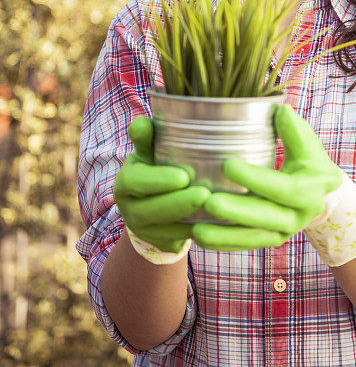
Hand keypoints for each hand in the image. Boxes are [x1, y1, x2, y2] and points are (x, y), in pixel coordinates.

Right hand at [114, 116, 210, 252]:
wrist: (155, 200)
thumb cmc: (157, 166)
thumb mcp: (151, 151)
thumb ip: (148, 137)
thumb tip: (143, 121)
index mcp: (126, 182)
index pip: (136, 181)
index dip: (158, 180)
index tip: (184, 176)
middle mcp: (129, 209)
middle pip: (151, 210)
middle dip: (179, 203)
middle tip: (204, 194)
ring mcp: (145, 230)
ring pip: (166, 231)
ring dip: (190, 221)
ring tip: (215, 209)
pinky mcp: (162, 244)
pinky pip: (179, 242)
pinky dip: (198, 232)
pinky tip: (218, 223)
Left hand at [192, 104, 342, 251]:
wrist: (321, 194)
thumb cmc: (309, 161)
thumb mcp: (307, 145)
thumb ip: (294, 130)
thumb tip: (282, 110)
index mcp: (308, 191)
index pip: (281, 187)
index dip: (255, 178)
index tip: (227, 165)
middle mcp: (297, 217)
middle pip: (264, 217)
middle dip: (236, 212)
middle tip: (208, 203)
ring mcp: (282, 232)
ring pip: (252, 237)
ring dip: (223, 235)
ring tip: (195, 230)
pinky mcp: (268, 240)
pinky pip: (244, 245)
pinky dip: (222, 243)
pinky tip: (197, 238)